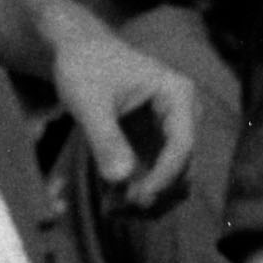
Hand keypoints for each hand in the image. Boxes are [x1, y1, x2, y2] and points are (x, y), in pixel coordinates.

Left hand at [45, 17, 201, 211]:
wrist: (78, 52)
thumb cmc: (84, 66)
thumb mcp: (88, 100)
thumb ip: (105, 138)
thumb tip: (121, 181)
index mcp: (178, 95)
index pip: (182, 146)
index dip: (162, 178)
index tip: (135, 198)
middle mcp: (184, 116)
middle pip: (183, 168)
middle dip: (154, 194)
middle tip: (116, 210)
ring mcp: (171, 133)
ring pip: (173, 181)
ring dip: (146, 200)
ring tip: (110, 209)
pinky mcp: (155, 146)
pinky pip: (155, 179)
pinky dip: (135, 193)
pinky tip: (108, 203)